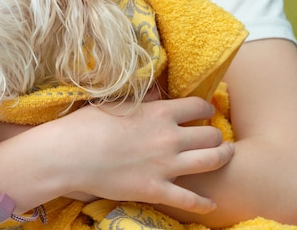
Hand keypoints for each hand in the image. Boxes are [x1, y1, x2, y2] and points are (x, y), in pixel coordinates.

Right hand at [45, 97, 233, 213]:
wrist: (70, 154)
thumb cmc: (87, 124)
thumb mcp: (116, 102)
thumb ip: (143, 99)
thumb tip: (157, 93)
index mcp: (160, 113)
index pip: (198, 107)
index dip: (206, 109)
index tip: (206, 112)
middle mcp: (170, 138)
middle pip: (211, 135)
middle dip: (217, 135)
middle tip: (217, 137)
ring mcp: (166, 166)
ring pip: (211, 162)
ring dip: (223, 157)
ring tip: (226, 156)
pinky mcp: (156, 190)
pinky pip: (190, 199)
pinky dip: (203, 203)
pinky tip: (211, 203)